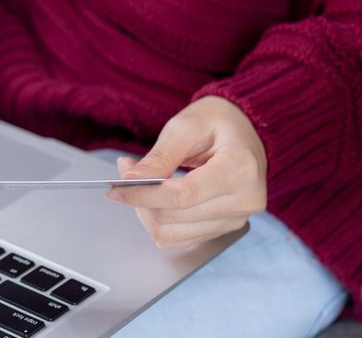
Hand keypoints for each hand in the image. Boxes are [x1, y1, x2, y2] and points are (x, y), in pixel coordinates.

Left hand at [106, 96, 267, 247]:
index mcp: (240, 170)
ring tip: (140, 183)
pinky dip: (158, 221)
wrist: (245, 132)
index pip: (183, 196)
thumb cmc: (217, 122)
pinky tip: (155, 198)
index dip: (143, 196)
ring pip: (172, 234)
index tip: (115, 188)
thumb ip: (159, 156)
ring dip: (146, 212)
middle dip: (140, 198)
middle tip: (125, 170)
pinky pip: (179, 238)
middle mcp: (244, 200)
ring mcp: (236, 219)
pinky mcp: (224, 229)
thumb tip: (130, 179)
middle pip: (174, 217)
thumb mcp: (185, 128)